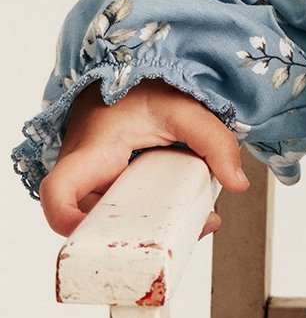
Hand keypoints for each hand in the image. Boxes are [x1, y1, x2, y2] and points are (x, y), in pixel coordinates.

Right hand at [39, 76, 251, 240]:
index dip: (68, 223)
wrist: (136, 77)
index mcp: (92, 153)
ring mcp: (96, 183)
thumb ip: (214, 141)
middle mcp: (85, 173)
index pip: (58, 194)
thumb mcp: (184, 108)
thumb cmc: (145, 90)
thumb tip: (236, 182)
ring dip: (146, 231)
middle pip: (86, 223)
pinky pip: (122, 212)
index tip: (102, 238)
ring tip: (194, 224)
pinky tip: (186, 216)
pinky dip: (150, 219)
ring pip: (108, 222)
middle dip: (130, 240)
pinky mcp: (110, 187)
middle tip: (177, 237)